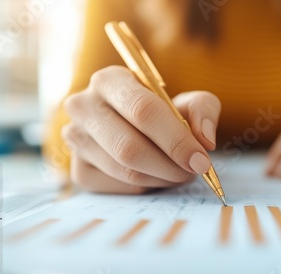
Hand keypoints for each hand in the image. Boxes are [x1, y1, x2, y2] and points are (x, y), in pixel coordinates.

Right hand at [62, 66, 220, 193]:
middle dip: (169, 165)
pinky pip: (118, 186)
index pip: (143, 111)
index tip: (201, 160)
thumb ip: (203, 110)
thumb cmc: (164, 111)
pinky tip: (157, 175)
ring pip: (124, 169)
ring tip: (180, 172)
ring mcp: (75, 138)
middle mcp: (83, 106)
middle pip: (128, 147)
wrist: (137, 127)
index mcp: (109, 80)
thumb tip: (205, 141)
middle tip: (193, 171)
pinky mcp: (78, 169)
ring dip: (161, 177)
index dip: (176, 140)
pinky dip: (146, 185)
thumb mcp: (189, 101)